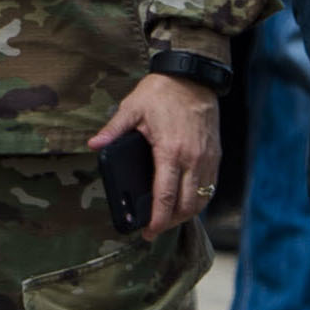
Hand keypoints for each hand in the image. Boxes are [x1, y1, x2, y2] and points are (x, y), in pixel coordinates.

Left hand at [87, 71, 221, 238]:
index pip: (166, 195)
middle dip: (171, 222)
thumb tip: (94, 145)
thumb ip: (113, 130)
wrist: (193, 77)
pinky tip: (186, 201)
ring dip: (187, 213)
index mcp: (171, 151)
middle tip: (155, 230)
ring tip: (169, 219)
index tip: (149, 232)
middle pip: (187, 204)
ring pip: (202, 198)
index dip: (158, 219)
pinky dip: (199, 199)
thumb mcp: (132, 108)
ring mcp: (208, 158)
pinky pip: (210, 186)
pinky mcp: (215, 155)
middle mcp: (194, 159)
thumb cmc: (161, 92)